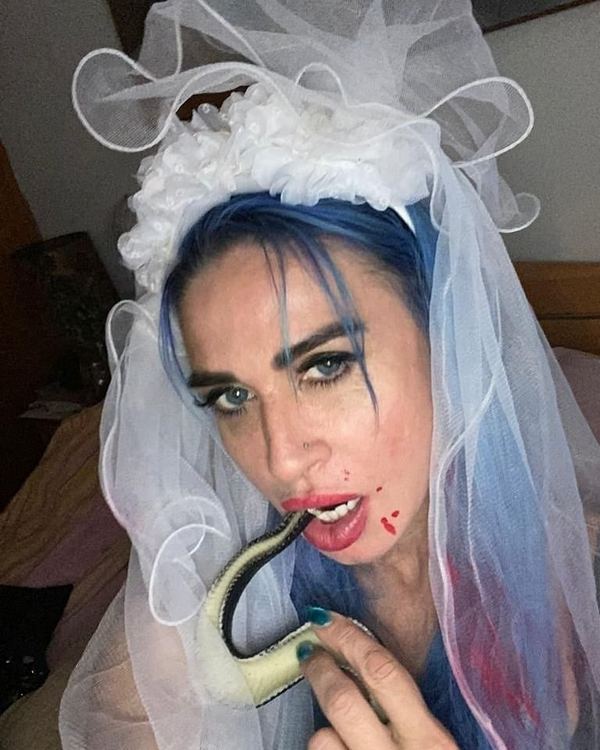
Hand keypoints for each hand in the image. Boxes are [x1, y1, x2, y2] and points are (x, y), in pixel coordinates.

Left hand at [298, 609, 457, 749]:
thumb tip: (365, 665)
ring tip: (334, 733)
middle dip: (320, 668)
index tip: (325, 620)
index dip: (348, 637)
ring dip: (321, 732)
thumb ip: (410, 713)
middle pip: (343, 698)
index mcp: (430, 739)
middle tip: (310, 652)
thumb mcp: (435, 747)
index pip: (382, 670)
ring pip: (321, 739)